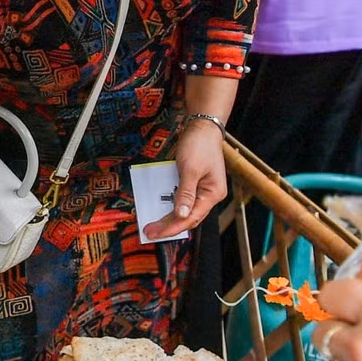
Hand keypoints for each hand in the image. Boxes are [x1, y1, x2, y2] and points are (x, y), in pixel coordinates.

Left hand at [145, 121, 227, 239]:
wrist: (202, 127)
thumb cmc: (199, 146)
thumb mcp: (190, 169)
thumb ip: (185, 193)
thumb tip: (182, 215)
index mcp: (213, 194)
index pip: (191, 218)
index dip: (172, 227)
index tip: (155, 233)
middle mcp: (210, 195)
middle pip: (188, 217)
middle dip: (168, 225)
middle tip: (149, 231)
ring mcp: (203, 190)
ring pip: (185, 210)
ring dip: (169, 217)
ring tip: (152, 223)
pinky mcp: (195, 183)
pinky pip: (181, 198)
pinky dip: (170, 203)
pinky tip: (158, 207)